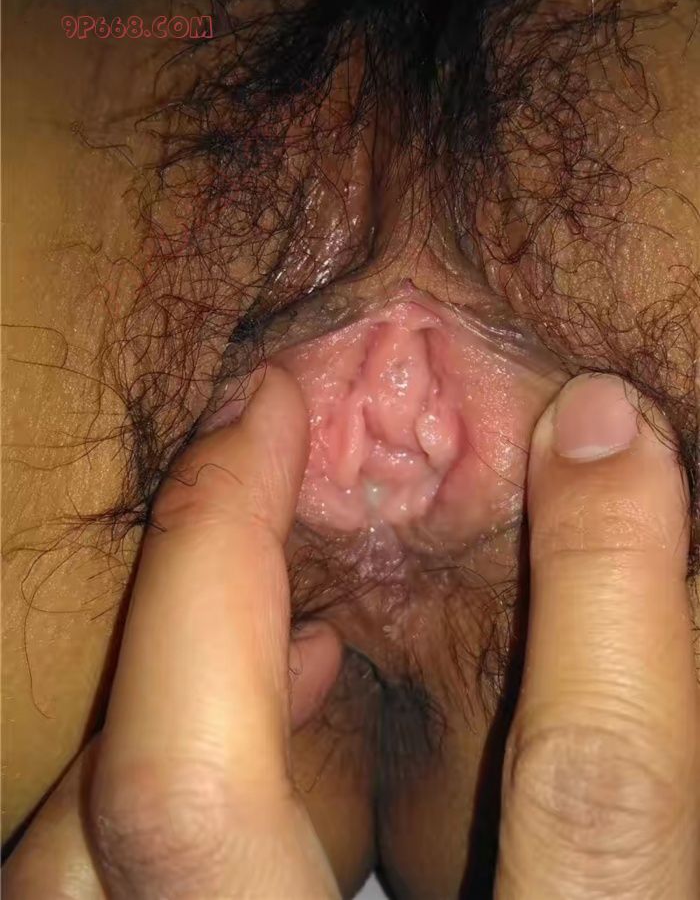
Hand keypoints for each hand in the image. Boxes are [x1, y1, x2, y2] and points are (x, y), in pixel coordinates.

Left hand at [3, 372, 697, 898]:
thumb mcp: (636, 890)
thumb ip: (613, 744)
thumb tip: (630, 508)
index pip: (592, 810)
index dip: (608, 589)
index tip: (599, 422)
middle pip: (198, 807)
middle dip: (217, 555)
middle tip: (263, 413)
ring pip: (78, 856)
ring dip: (164, 665)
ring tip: (244, 545)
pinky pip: (80, 883)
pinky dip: (136, 773)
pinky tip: (251, 701)